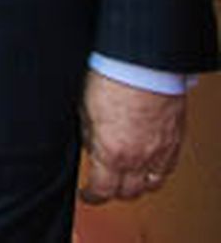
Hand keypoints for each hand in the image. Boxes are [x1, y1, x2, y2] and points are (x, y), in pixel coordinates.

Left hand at [78, 70, 185, 203]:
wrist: (143, 63)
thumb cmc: (112, 78)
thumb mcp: (84, 110)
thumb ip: (89, 136)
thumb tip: (91, 148)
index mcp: (112, 152)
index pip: (103, 190)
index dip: (93, 196)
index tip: (88, 194)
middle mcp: (139, 157)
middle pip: (129, 192)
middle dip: (114, 191)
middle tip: (104, 183)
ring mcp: (160, 151)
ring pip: (151, 185)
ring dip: (137, 185)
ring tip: (126, 176)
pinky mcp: (175, 141)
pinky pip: (167, 169)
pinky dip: (156, 172)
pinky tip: (146, 163)